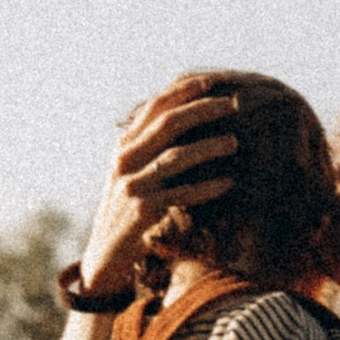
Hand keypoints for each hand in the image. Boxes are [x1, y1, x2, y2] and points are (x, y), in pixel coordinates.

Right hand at [76, 84, 239, 298]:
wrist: (104, 257)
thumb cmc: (125, 213)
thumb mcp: (130, 175)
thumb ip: (147, 149)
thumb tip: (178, 119)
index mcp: (124, 146)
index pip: (155, 107)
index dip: (183, 91)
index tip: (212, 82)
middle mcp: (125, 161)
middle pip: (167, 124)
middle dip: (201, 110)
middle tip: (232, 104)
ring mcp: (133, 186)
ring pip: (176, 157)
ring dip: (208, 147)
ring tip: (235, 143)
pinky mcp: (143, 212)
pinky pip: (182, 194)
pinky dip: (206, 188)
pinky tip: (228, 182)